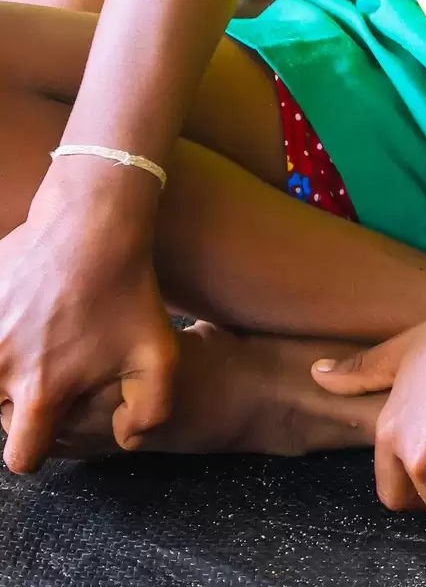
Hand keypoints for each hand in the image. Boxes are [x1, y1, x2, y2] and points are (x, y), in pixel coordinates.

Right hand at [0, 184, 175, 471]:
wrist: (93, 220)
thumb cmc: (127, 287)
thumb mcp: (159, 354)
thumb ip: (150, 412)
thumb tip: (124, 438)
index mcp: (40, 392)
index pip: (22, 456)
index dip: (38, 446)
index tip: (50, 422)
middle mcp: (0, 368)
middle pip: (0, 413)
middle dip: (19, 404)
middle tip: (50, 370)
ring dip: (5, 368)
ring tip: (38, 341)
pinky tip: (23, 313)